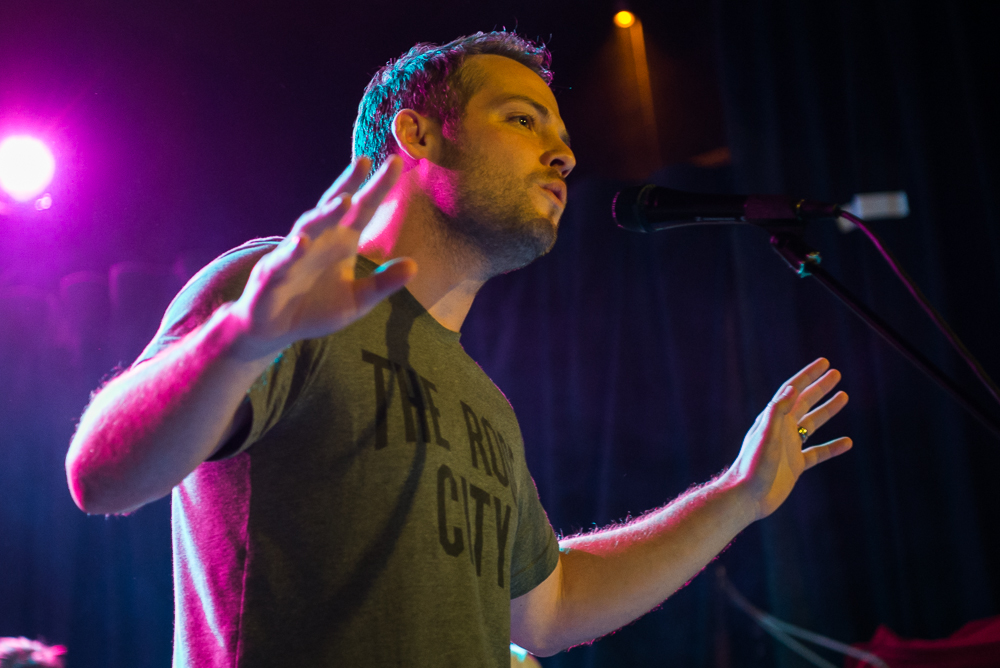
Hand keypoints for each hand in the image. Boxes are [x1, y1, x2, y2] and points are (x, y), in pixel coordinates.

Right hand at [228, 156, 415, 359]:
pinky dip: (291, 253)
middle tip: (364, 161)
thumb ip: (382, 284)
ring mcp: (293, 255)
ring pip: (309, 228)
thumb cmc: (315, 309)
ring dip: (324, 215)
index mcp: (340, 242)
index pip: (362, 210)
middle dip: (349, 184)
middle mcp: (318, 240)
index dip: (377, 188)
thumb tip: (415, 266)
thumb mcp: (357, 300)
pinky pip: (282, 262)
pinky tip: (301, 243)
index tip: (395, 162)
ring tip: (343, 201)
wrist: (274, 331)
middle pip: (334, 206)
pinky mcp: (271, 276)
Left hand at [727, 358, 851, 520]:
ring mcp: (789, 447)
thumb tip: (791, 388)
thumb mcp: (766, 435)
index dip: (808, 376)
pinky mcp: (795, 466)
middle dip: (820, 387)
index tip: (825, 363)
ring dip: (827, 410)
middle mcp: (781, 430)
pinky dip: (832, 447)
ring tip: (844, 397)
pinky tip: (847, 443)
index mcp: (773, 418)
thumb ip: (778, 412)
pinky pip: (818, 452)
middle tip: (837, 374)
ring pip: (812, 424)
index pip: (793, 390)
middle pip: (804, 402)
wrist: (746, 497)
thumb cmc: (753, 465)